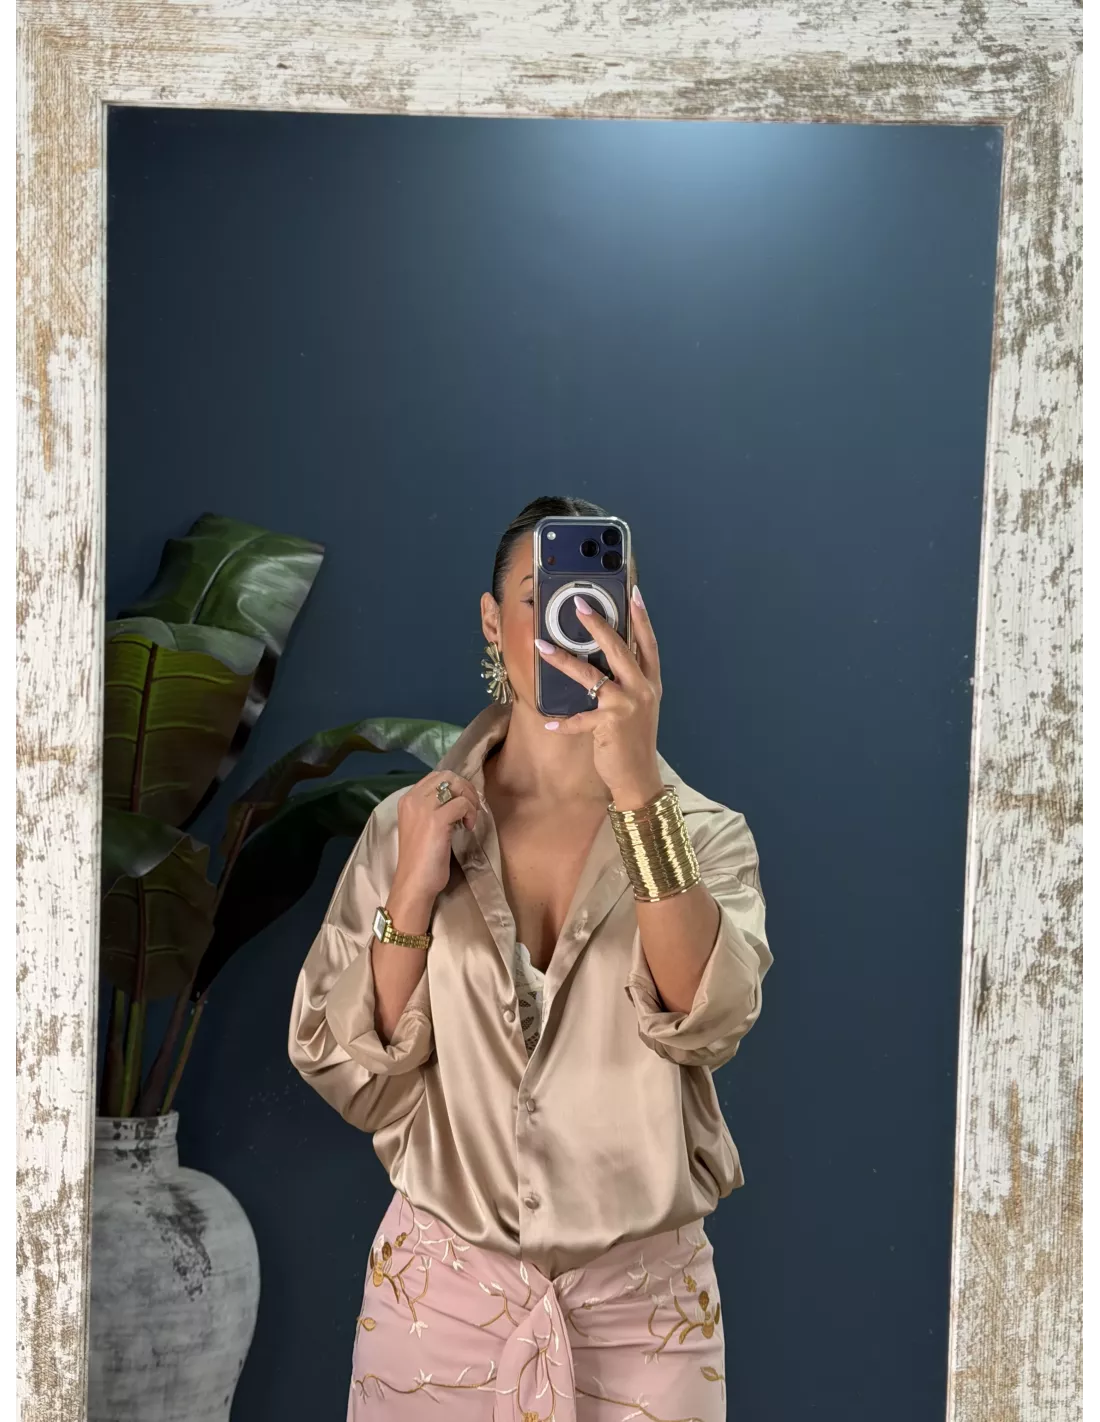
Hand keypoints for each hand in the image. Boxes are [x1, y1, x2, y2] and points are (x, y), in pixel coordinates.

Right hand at [390, 770, 479, 904]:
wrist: (414, 883)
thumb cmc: (419, 859)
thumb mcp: (422, 826)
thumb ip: (432, 808)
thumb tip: (455, 797)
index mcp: (407, 799)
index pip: (436, 776)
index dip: (455, 786)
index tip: (462, 804)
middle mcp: (413, 798)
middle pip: (447, 776)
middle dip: (465, 789)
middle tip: (470, 810)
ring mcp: (424, 808)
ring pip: (456, 785)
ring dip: (470, 800)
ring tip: (469, 819)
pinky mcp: (436, 820)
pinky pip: (462, 803)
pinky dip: (470, 813)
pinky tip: (467, 828)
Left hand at [535, 585, 664, 808]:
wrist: (639, 778)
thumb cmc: (634, 741)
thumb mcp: (639, 707)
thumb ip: (628, 683)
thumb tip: (606, 659)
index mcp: (650, 683)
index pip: (648, 644)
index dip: (641, 618)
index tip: (634, 593)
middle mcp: (642, 690)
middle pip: (619, 649)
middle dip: (597, 624)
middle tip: (578, 604)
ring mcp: (626, 706)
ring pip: (591, 676)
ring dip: (564, 660)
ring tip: (542, 646)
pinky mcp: (609, 725)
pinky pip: (580, 719)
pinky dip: (564, 723)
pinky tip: (549, 724)